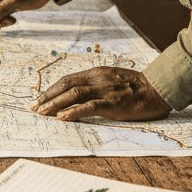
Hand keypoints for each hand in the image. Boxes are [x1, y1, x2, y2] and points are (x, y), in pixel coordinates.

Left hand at [32, 67, 170, 121]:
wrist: (158, 89)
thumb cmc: (136, 87)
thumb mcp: (113, 80)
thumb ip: (97, 84)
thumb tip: (79, 96)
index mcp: (96, 73)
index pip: (68, 79)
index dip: (51, 89)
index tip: (39, 99)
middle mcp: (97, 79)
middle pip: (65, 85)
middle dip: (47, 97)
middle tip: (33, 108)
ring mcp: (104, 91)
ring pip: (73, 95)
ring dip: (54, 104)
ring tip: (42, 113)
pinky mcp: (112, 104)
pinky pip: (88, 107)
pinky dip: (73, 112)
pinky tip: (62, 118)